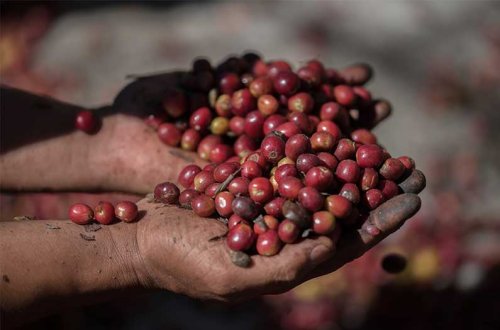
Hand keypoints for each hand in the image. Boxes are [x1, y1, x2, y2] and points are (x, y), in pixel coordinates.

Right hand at [128, 170, 424, 301]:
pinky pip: (287, 163)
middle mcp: (285, 232)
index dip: (380, 223)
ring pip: (318, 183)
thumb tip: (332, 248)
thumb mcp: (233, 277)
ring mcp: (269, 204)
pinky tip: (328, 130)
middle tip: (412, 166)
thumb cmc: (182, 264)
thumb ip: (284, 268)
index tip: (413, 200)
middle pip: (340, 210)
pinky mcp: (250, 182)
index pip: (346, 244)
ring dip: (349, 164)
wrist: (143, 236)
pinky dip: (310, 148)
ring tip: (380, 141)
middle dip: (375, 189)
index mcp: (288, 262)